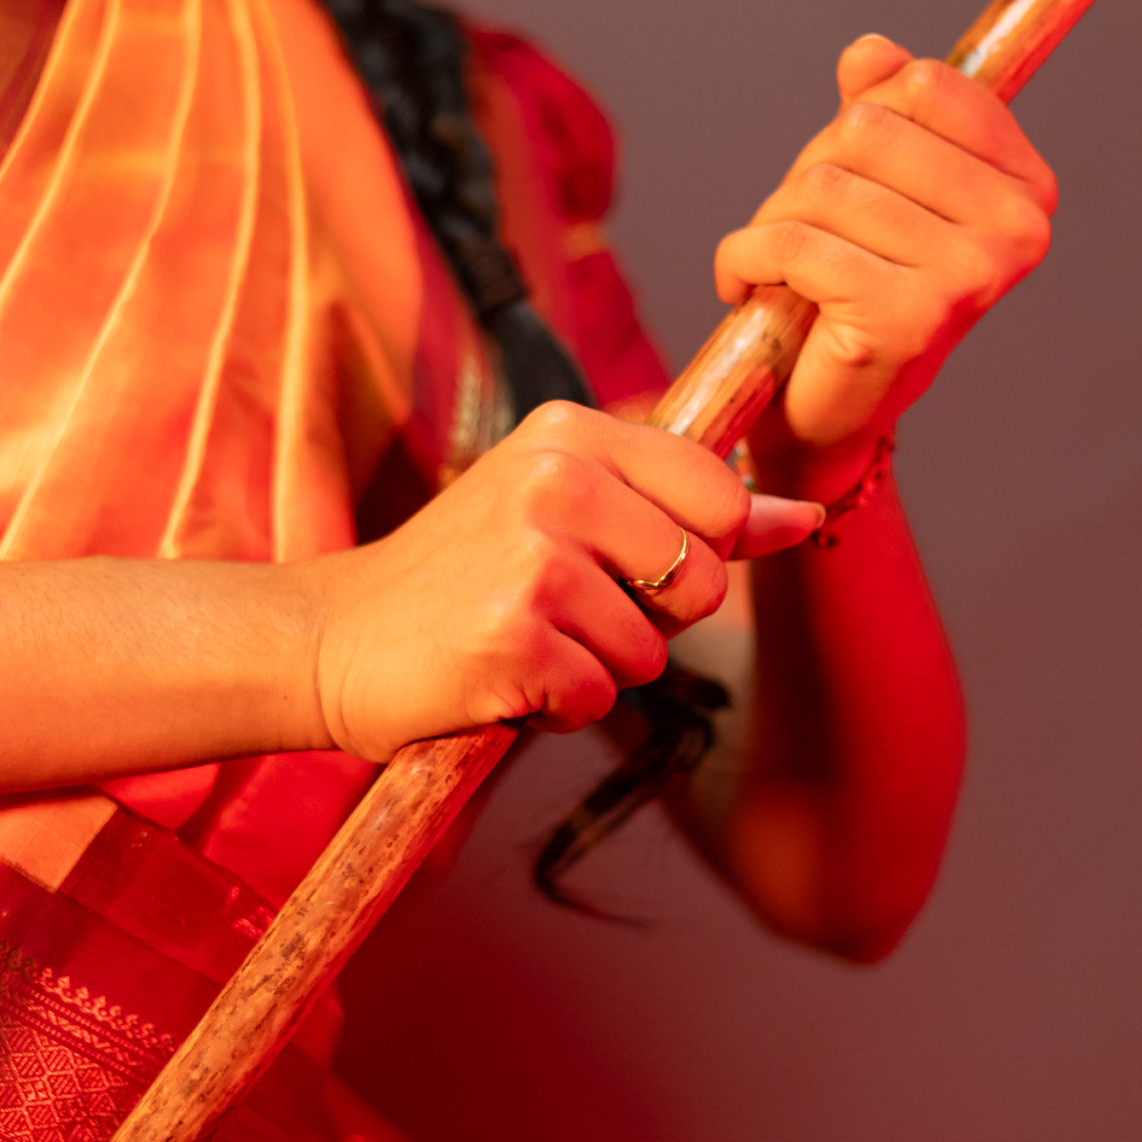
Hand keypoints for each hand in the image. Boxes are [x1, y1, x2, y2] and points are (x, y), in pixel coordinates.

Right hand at [298, 402, 822, 759]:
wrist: (334, 641)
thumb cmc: (463, 578)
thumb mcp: (571, 512)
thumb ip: (690, 512)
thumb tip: (807, 517)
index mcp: (571, 433)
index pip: (721, 498)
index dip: (694, 556)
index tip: (622, 565)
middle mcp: (553, 479)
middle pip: (704, 582)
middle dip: (651, 622)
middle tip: (562, 610)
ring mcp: (531, 558)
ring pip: (652, 652)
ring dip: (597, 670)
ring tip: (525, 642)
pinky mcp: (511, 637)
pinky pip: (598, 697)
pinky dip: (558, 707)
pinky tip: (501, 678)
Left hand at [717, 35, 1056, 500]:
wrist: (830, 410)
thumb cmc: (853, 286)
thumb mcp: (872, 183)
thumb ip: (881, 108)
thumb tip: (870, 52)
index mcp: (1027, 187)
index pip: (923, 84)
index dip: (860, 118)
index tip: (855, 175)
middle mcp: (1015, 232)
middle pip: (866, 129)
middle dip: (810, 173)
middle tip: (809, 232)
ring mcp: (968, 277)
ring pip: (822, 186)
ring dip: (773, 221)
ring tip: (781, 268)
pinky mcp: (905, 317)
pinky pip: (792, 243)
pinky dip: (743, 259)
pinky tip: (745, 288)